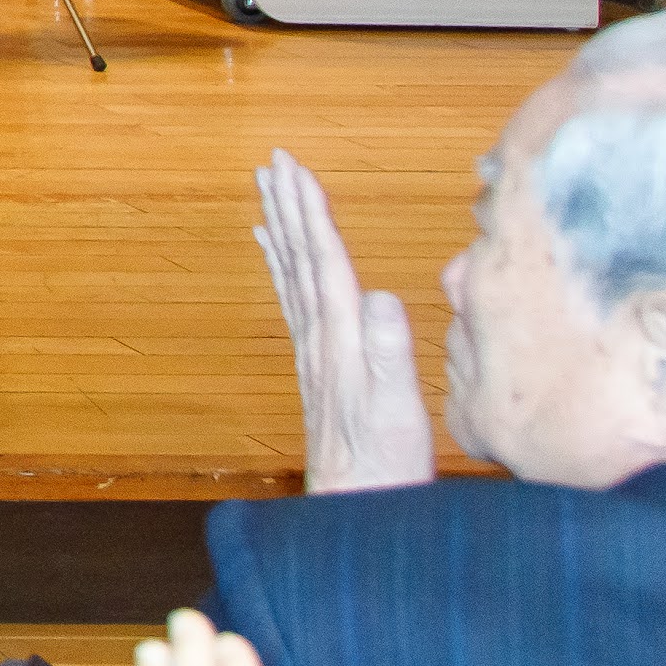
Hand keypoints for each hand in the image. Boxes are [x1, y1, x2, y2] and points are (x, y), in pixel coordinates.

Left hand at [256, 149, 436, 494]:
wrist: (353, 505)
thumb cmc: (383, 462)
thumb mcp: (398, 409)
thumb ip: (389, 353)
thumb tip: (381, 295)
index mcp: (341, 337)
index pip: (323, 260)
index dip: (310, 211)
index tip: (294, 167)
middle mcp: (320, 337)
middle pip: (300, 258)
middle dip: (289, 206)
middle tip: (273, 160)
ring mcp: (314, 351)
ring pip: (293, 274)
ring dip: (283, 229)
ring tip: (268, 193)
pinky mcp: (318, 366)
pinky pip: (294, 300)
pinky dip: (284, 267)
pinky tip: (274, 252)